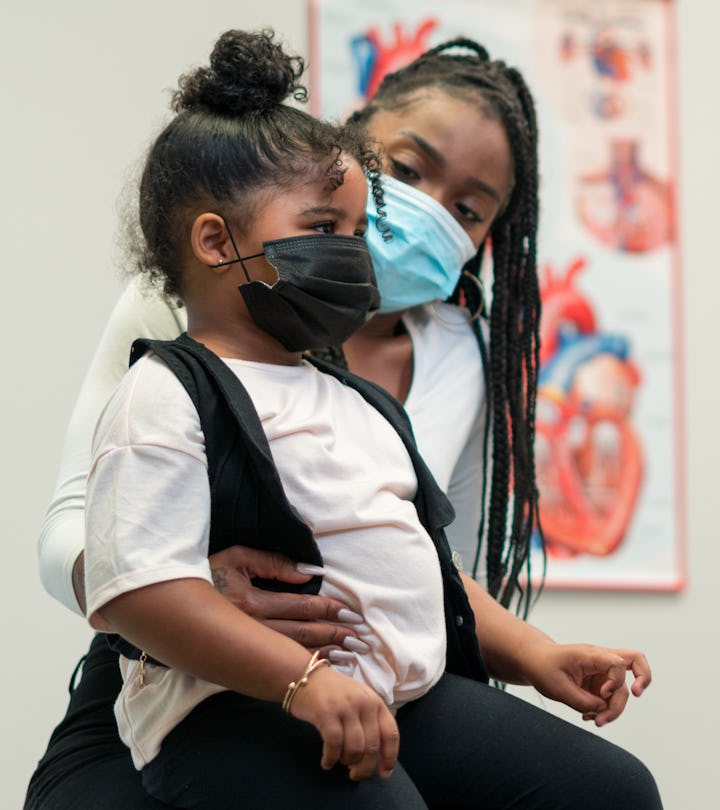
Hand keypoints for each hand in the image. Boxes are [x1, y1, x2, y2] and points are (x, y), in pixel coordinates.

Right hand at [208, 546, 364, 655]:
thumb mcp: (237, 558)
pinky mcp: (241, 656)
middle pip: (303, 634)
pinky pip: (278, 663)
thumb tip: (309, 574)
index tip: (352, 614)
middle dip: (335, 636)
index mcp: (253, 602)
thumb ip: (274, 563)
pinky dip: (302, 664)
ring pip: (293, 653)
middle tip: (360, 639)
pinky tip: (320, 667)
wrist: (170, 604)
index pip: (302, 607)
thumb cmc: (207, 573)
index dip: (329, 610)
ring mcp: (246, 646)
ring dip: (324, 654)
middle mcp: (252, 629)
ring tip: (350, 656)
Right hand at [289, 665, 398, 780]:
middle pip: (372, 746)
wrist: (305, 676)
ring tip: (340, 761)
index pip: (391, 733)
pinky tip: (327, 762)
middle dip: (365, 768)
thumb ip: (369, 723)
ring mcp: (345, 707)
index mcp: (375, 701)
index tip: (383, 773)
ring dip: (347, 762)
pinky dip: (331, 759)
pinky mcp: (326, 713)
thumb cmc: (333, 693)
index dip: (389, 757)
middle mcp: (364, 703)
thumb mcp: (358, 701)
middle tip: (355, 774)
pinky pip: (334, 745)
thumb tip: (374, 759)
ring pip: (355, 748)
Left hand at [520, 640, 651, 725]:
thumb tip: (602, 710)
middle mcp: (601, 660)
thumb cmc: (543, 668)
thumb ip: (583, 702)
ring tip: (594, 721)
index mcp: (591, 655)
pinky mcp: (600, 683)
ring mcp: (602, 671)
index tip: (601, 694)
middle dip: (630, 694)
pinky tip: (588, 716)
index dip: (617, 681)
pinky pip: (612, 698)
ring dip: (613, 709)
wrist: (534, 661)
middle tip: (623, 704)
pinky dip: (604, 710)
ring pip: (623, 690)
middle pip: (635, 667)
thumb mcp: (558, 688)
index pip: (619, 662)